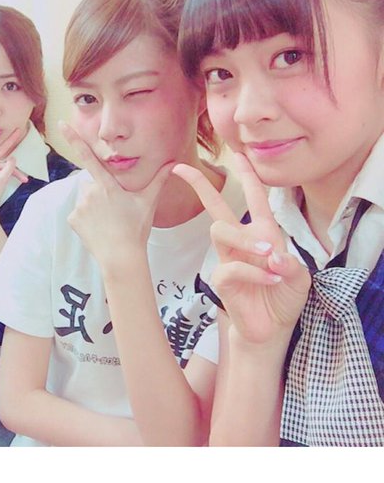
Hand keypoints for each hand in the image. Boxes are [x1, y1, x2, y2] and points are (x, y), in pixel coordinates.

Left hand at [0, 125, 27, 213]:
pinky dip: (12, 174)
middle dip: (10, 140)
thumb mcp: (2, 178)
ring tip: (23, 169)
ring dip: (14, 166)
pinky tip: (23, 179)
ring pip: (3, 161)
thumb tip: (14, 158)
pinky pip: (4, 170)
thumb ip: (9, 166)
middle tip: (18, 130)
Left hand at [60, 121, 172, 270]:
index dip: (74, 139)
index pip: (88, 156)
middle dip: (99, 191)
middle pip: (91, 183)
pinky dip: (85, 219)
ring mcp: (80, 206)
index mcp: (107, 185)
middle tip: (114, 209)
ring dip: (93, 205)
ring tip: (107, 221)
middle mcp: (90, 192)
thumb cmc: (136, 229)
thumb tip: (174, 164)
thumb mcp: (148, 203)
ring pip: (84, 198)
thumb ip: (159, 180)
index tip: (61, 124)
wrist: (121, 257)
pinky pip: (77, 213)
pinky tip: (98, 228)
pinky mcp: (73, 219)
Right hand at [172, 152, 310, 346]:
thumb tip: (271, 255)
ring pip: (221, 231)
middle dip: (200, 186)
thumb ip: (291, 264)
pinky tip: (271, 280)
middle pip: (216, 207)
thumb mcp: (299, 278)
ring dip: (245, 239)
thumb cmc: (284, 297)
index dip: (247, 175)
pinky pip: (232, 267)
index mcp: (262, 233)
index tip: (237, 154)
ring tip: (269, 255)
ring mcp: (229, 259)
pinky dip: (255, 273)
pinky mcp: (222, 279)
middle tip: (183, 170)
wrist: (273, 328)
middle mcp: (241, 242)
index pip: (254, 198)